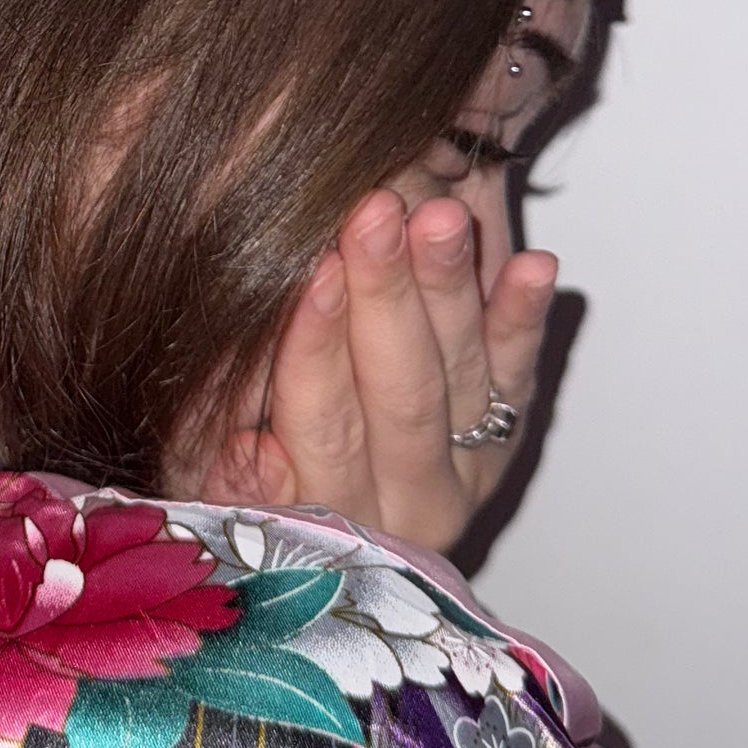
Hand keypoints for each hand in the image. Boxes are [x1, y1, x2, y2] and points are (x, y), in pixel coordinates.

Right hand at [199, 188, 558, 556]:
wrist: (336, 531)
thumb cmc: (251, 480)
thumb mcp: (211, 483)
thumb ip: (230, 472)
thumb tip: (251, 448)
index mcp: (334, 517)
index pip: (324, 423)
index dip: (317, 346)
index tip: (316, 271)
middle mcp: (411, 504)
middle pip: (401, 392)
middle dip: (386, 295)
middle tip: (377, 216)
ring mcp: (467, 469)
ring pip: (463, 374)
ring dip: (451, 287)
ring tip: (443, 217)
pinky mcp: (504, 433)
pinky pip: (519, 374)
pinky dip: (525, 318)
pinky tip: (536, 268)